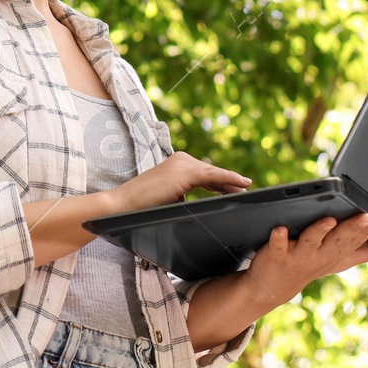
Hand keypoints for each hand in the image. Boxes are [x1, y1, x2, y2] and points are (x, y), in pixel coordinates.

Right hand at [107, 152, 252, 215]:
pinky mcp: (184, 173)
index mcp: (175, 165)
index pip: (203, 173)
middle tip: (245, 190)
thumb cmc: (140, 207)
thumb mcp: (166, 199)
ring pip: (214, 173)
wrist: (122, 206)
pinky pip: (213, 175)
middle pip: (211, 172)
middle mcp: (180, 160)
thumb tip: (193, 203)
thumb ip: (180, 196)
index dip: (219, 181)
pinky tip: (241, 184)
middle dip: (228, 182)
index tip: (233, 189)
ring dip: (231, 181)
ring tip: (245, 189)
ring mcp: (182, 165)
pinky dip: (229, 178)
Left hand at [241, 213, 367, 301]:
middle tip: (366, 217)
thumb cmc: (312, 265)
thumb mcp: (343, 260)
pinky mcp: (276, 253)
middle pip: (338, 240)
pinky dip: (278, 237)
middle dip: (352, 228)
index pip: (355, 242)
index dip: (366, 232)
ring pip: (311, 241)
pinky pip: (277, 245)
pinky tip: (279, 228)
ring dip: (320, 231)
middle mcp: (320, 255)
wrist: (274, 286)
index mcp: (337, 254)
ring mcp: (299, 255)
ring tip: (330, 220)